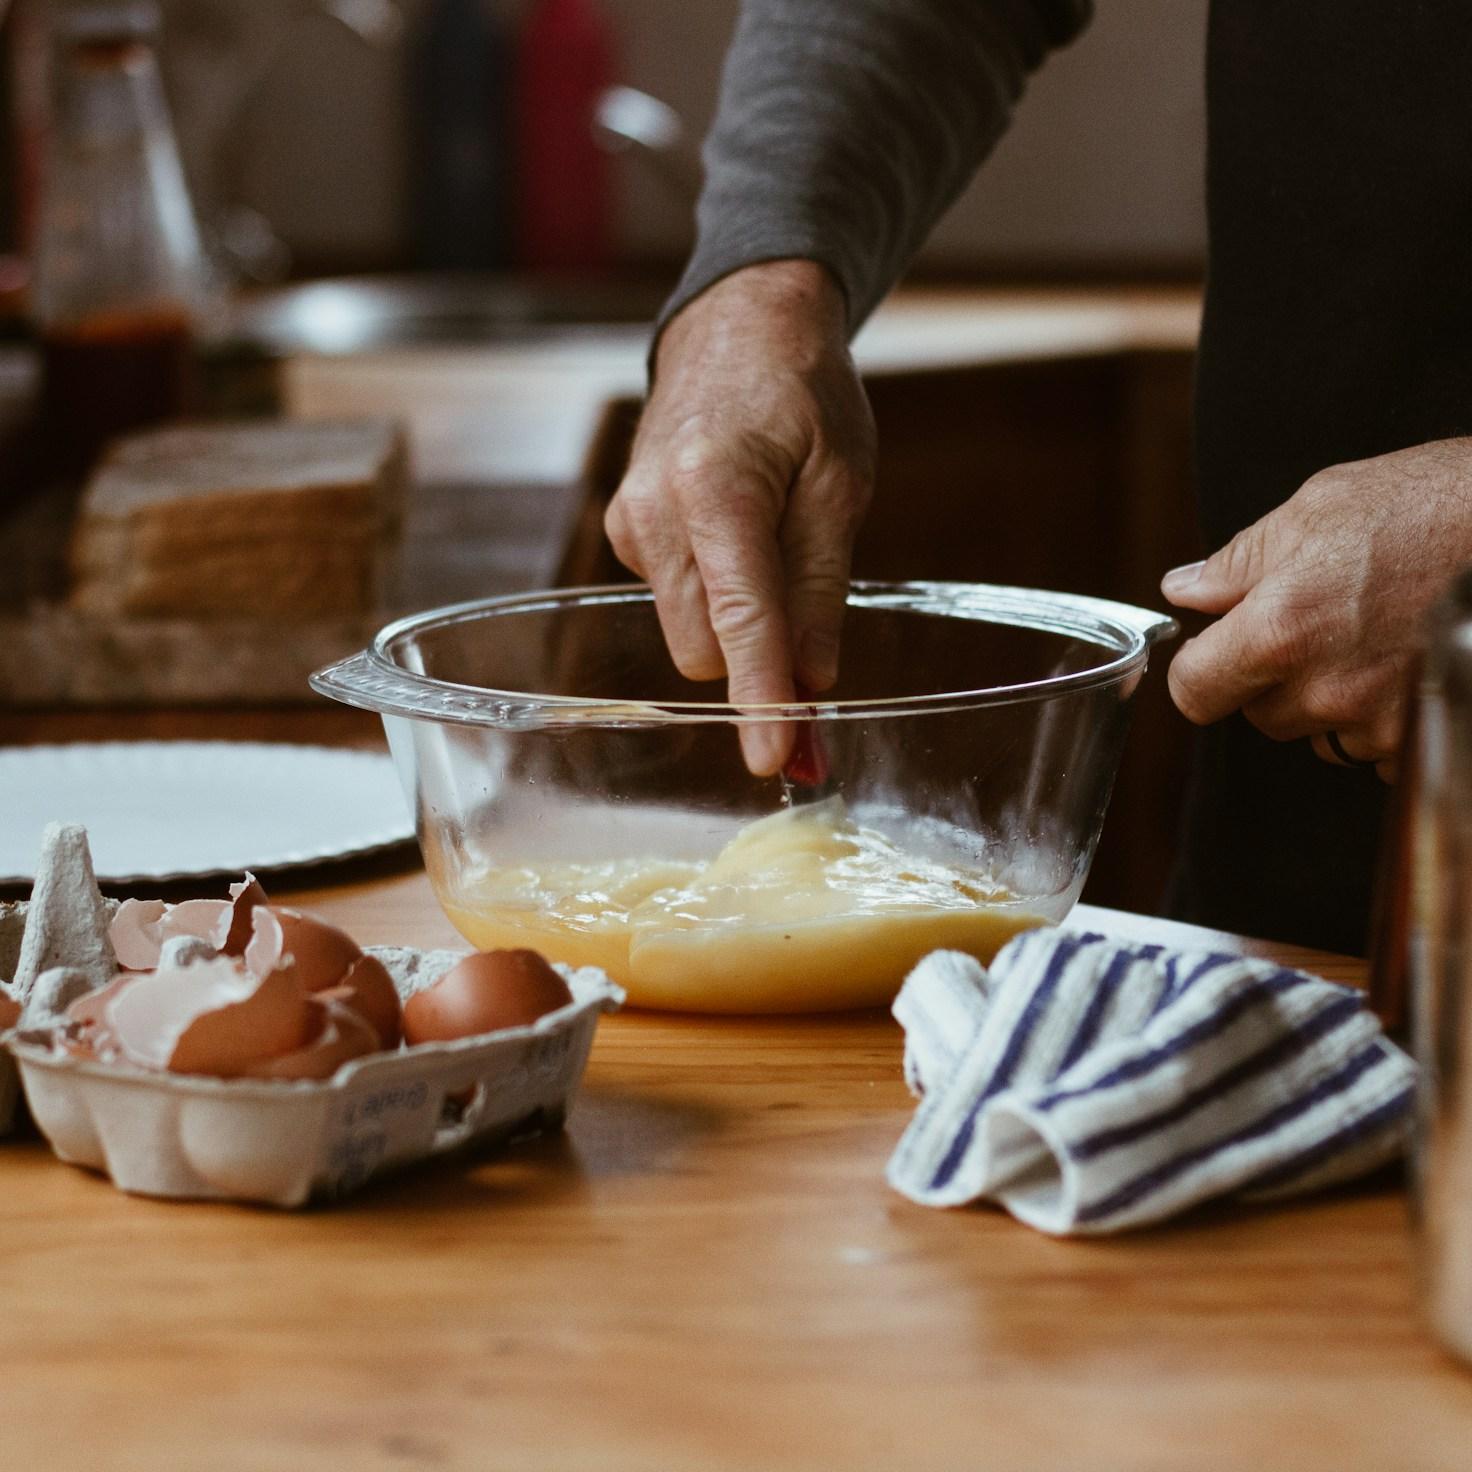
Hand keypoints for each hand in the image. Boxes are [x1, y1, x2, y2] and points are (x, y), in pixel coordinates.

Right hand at [604, 260, 874, 773]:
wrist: (738, 326)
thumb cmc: (802, 395)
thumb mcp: (840, 486)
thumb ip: (821, 589)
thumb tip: (813, 685)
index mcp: (717, 491)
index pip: (741, 622)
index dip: (761, 699)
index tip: (774, 759)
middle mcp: (655, 513)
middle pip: (705, 647)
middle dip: (758, 665)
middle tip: (816, 662)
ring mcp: (630, 523)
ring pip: (687, 632)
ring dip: (738, 628)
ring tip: (777, 555)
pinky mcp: (624, 531)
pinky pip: (675, 601)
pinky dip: (715, 597)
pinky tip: (738, 541)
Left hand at [1161, 437, 1471, 781]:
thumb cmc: (1431, 506)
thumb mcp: (1318, 508)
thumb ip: (1238, 561)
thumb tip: (1184, 590)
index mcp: (1278, 631)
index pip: (1194, 692)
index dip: (1198, 671)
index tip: (1212, 652)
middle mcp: (1325, 690)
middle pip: (1258, 714)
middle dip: (1272, 678)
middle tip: (1321, 624)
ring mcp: (1380, 722)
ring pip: (1319, 734)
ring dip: (1330, 702)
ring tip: (1375, 638)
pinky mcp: (1423, 739)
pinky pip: (1378, 751)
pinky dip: (1384, 720)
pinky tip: (1409, 664)